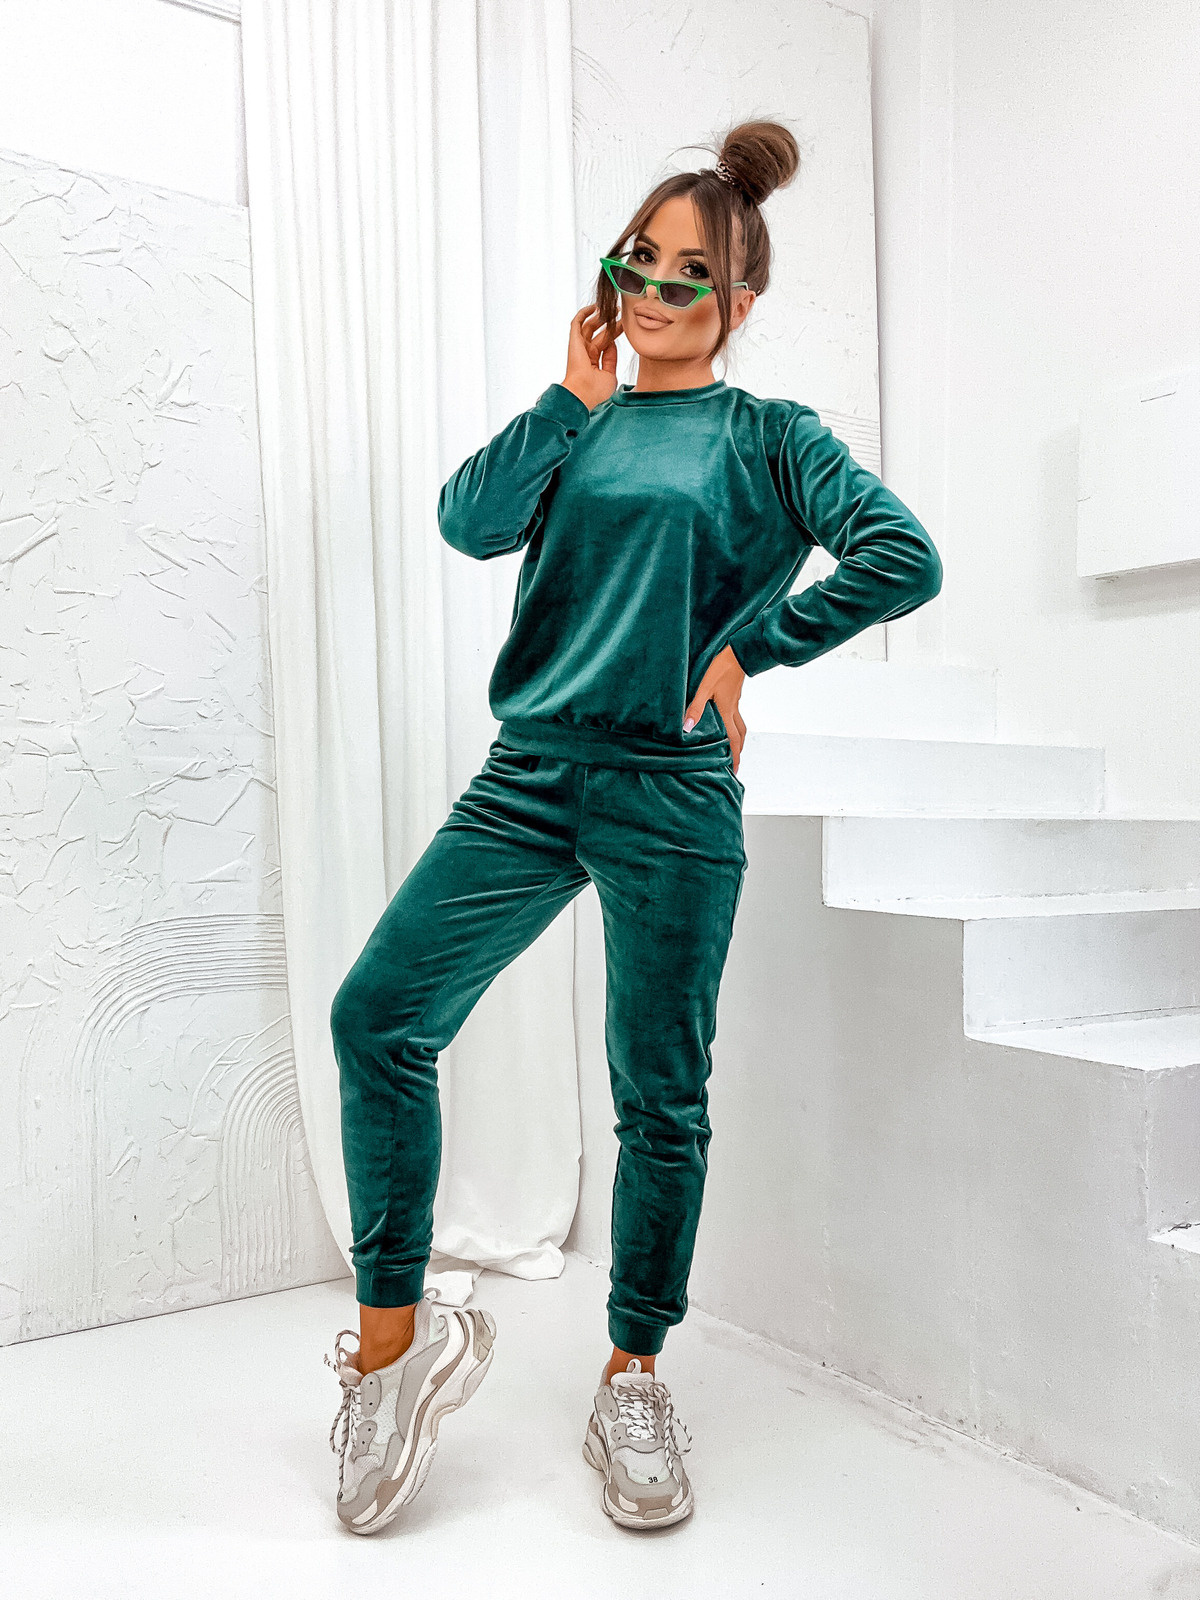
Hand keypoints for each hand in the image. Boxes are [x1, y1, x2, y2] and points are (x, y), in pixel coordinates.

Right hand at [561, 302, 622, 409]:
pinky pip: (577, 322)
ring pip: (590, 327)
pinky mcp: (574, 341)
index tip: (625, 326)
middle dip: (610, 323)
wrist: (584, 393)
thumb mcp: (610, 375)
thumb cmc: (596, 390)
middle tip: (621, 313)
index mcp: (594, 364)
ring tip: (612, 308)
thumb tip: (612, 343)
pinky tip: (594, 307)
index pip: (606, 344)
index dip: (615, 334)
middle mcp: (585, 354)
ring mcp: (579, 347)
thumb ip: (611, 359)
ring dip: (600, 317)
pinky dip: (584, 313)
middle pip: (600, 334)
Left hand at [683, 645, 746, 772]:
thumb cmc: (722, 668)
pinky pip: (737, 715)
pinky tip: (727, 722)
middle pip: (740, 736)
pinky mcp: (734, 694)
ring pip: (741, 725)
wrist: (739, 652)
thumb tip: (687, 728)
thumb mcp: (705, 687)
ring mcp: (736, 702)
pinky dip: (735, 724)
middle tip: (736, 764)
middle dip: (738, 752)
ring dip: (739, 739)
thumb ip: (696, 707)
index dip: (734, 756)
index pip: (732, 740)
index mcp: (727, 712)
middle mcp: (733, 710)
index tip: (735, 770)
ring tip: (734, 748)